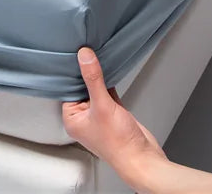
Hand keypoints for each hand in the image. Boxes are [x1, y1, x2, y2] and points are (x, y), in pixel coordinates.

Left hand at [62, 48, 165, 185]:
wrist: (143, 158)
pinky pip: (107, 93)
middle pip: (82, 88)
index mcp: (72, 119)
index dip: (72, 73)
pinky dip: (109, 83)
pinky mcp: (113, 113)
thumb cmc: (119, 144)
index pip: (68, 88)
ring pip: (95, 89)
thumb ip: (93, 79)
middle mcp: (83, 118)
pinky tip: (111, 72)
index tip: (75, 54)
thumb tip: (84, 56)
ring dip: (99, 77)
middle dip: (86, 73)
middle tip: (88, 52)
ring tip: (99, 58)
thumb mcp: (103, 106)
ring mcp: (99, 115)